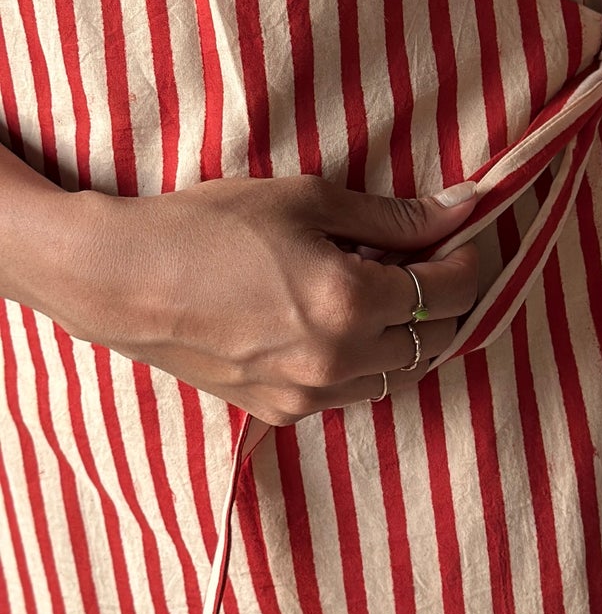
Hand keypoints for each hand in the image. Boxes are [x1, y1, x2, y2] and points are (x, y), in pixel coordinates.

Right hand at [47, 176, 483, 425]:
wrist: (123, 279)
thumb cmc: (212, 225)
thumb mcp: (310, 201)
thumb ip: (395, 215)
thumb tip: (464, 205)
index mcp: (350, 302)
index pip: (451, 292)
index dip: (466, 260)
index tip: (460, 236)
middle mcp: (338, 360)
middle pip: (437, 339)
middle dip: (443, 298)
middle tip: (424, 259)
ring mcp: (309, 395)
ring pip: (401, 375)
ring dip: (409, 335)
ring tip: (381, 290)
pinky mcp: (281, 412)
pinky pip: (353, 393)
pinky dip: (366, 360)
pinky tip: (339, 321)